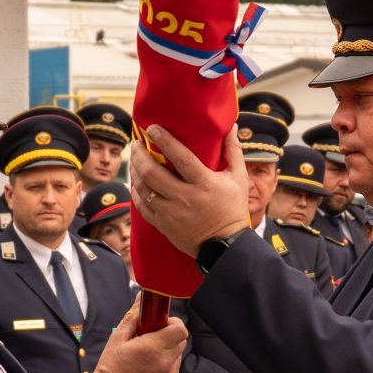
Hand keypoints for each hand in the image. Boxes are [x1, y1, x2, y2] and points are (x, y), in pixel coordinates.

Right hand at [91, 303, 187, 372]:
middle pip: (181, 339)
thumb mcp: (117, 338)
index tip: (161, 324)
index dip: (173, 322)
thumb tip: (141, 298)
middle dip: (170, 335)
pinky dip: (166, 364)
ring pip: (178, 353)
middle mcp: (164, 362)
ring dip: (168, 349)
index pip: (180, 328)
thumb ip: (133, 317)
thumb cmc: (111, 367)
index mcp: (151, 348)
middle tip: (152, 337)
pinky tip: (149, 367)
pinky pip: (175, 367)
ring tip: (148, 355)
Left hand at [131, 124, 252, 254]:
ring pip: (143, 189)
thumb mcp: (238, 178)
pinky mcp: (163, 225)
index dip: (165, 140)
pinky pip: (141, 206)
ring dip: (134, 171)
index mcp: (204, 183)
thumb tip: (232, 127)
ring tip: (134, 159)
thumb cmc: (232, 208)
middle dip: (140, 155)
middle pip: (153, 173)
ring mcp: (171, 213)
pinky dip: (136, 192)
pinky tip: (136, 182)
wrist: (225, 245)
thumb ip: (233, 151)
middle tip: (136, 143)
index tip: (152, 128)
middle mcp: (185, 198)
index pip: (181, 157)